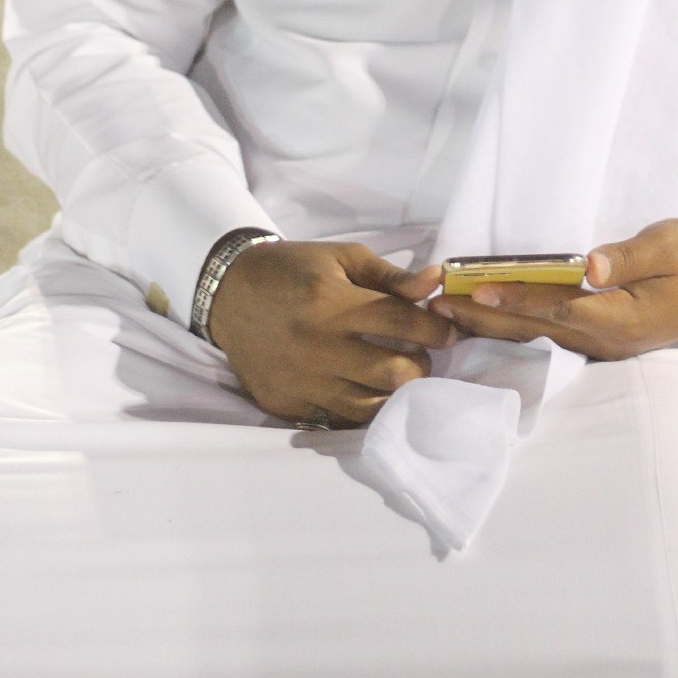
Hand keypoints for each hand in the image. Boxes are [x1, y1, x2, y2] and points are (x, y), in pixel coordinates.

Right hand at [208, 240, 456, 425]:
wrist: (228, 293)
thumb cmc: (293, 269)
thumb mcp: (341, 258)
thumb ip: (391, 276)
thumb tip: (436, 282)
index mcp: (332, 302)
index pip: (401, 322)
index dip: (435, 330)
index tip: (448, 332)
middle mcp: (317, 346)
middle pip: (392, 373)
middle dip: (420, 366)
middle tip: (421, 356)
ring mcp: (300, 381)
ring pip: (370, 406)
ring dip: (395, 394)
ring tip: (397, 375)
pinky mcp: (286, 405)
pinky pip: (337, 420)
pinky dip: (359, 408)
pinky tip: (365, 390)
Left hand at [426, 219, 677, 359]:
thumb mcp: (668, 246)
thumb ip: (625, 257)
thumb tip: (588, 266)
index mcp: (620, 319)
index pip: (554, 308)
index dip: (512, 299)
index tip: (473, 291)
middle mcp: (607, 339)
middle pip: (535, 329)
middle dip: (484, 317)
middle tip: (437, 306)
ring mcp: (605, 342)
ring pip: (539, 334)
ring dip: (494, 323)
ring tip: (449, 312)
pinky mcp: (605, 336)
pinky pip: (552, 332)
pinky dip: (517, 324)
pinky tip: (491, 319)